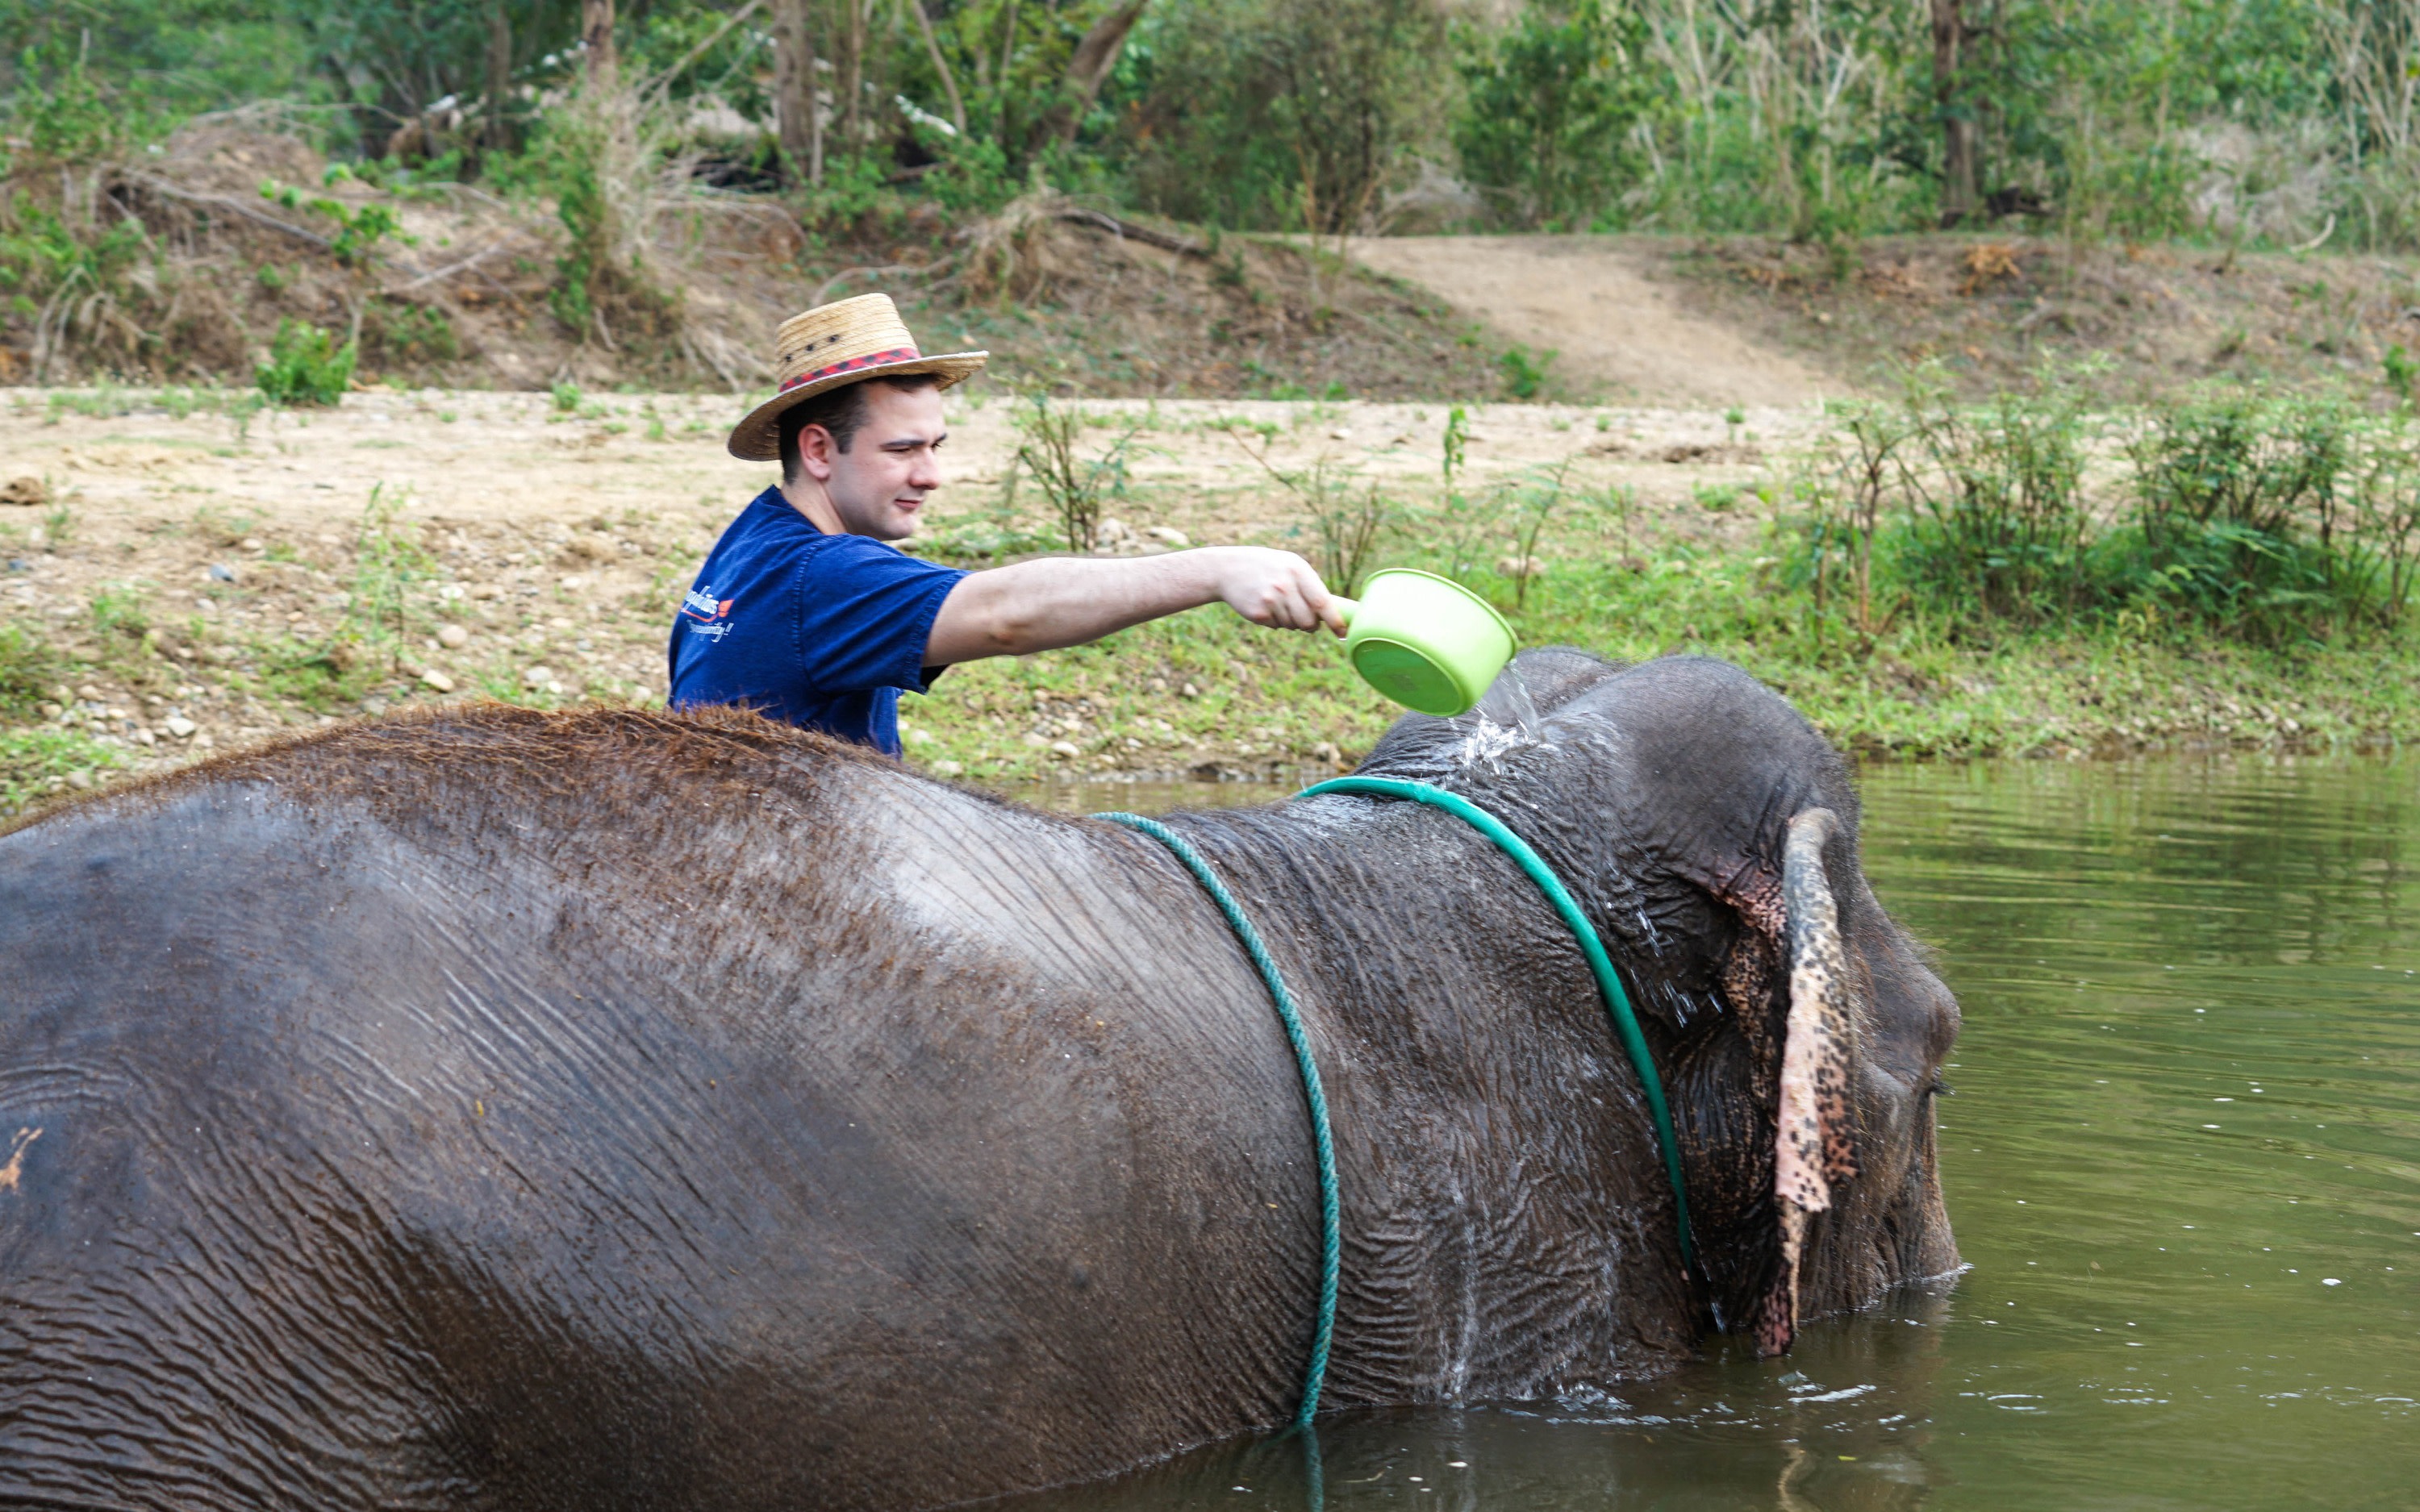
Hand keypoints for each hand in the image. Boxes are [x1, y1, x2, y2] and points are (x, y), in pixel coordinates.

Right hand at [1210, 547, 1346, 635]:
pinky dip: (1275, 621)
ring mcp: (1270, 600)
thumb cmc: (1268, 568)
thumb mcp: (1290, 566)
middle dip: (1311, 625)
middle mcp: (1285, 586)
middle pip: (1309, 621)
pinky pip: (1277, 627)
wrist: (1228, 569)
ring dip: (1291, 621)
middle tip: (1306, 619)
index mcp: (1298, 570)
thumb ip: (1311, 585)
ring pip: (1293, 625)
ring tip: (1279, 603)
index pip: (1322, 602)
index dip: (1335, 620)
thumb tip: (1333, 613)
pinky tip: (1265, 605)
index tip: (1342, 631)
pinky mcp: (1258, 613)